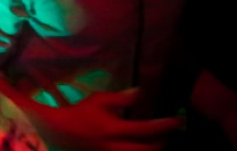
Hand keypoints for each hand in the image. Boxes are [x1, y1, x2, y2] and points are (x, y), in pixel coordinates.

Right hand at [27, 89, 182, 150]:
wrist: (59, 132)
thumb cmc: (80, 113)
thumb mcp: (99, 100)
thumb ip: (121, 98)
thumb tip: (140, 92)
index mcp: (114, 129)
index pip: (146, 129)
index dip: (164, 126)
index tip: (177, 121)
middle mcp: (115, 147)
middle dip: (162, 143)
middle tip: (169, 134)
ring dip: (153, 150)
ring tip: (158, 142)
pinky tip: (142, 147)